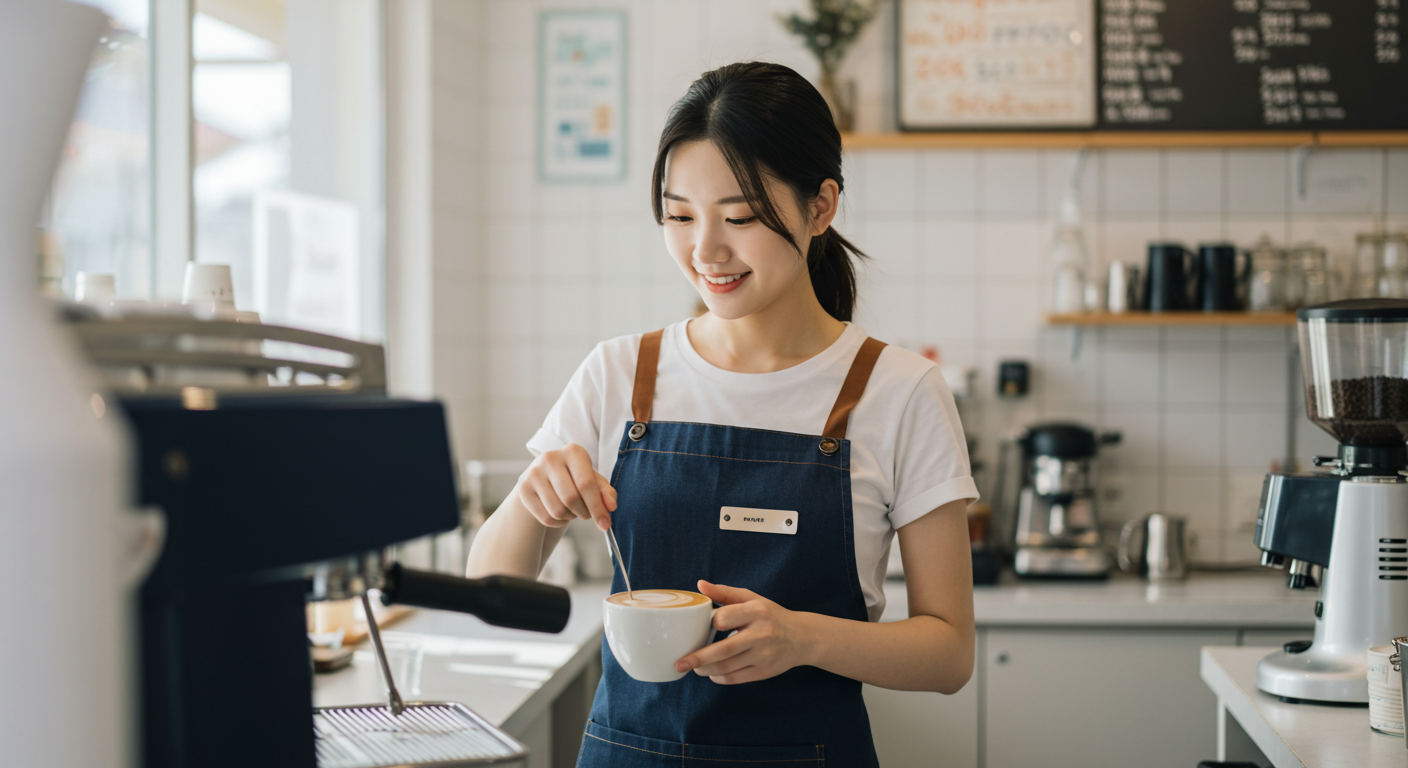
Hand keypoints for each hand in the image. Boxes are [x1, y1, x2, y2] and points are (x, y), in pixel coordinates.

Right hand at [515, 444, 616, 530]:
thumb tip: (610, 507)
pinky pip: (546, 517)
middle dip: (584, 513)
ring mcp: (534, 473)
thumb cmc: (574, 478)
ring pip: (557, 510)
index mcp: (573, 451)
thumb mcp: (593, 480)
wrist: (544, 477)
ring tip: (572, 509)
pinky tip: (560, 512)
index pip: (586, 483)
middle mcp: (550, 458)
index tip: (605, 524)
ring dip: (570, 517)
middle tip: (587, 513)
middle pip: (571, 498)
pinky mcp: (524, 489)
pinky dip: (558, 522)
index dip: (597, 507)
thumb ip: (606, 492)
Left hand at [674, 580, 810, 684]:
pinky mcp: (765, 672)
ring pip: (727, 667)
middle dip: (698, 658)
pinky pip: (736, 678)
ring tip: (694, 668)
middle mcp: (761, 634)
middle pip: (723, 650)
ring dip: (705, 670)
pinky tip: (712, 674)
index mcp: (756, 612)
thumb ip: (725, 593)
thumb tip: (700, 585)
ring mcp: (764, 655)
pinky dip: (719, 678)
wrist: (803, 637)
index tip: (705, 627)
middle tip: (679, 663)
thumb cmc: (771, 615)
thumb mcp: (752, 599)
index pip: (724, 619)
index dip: (711, 624)